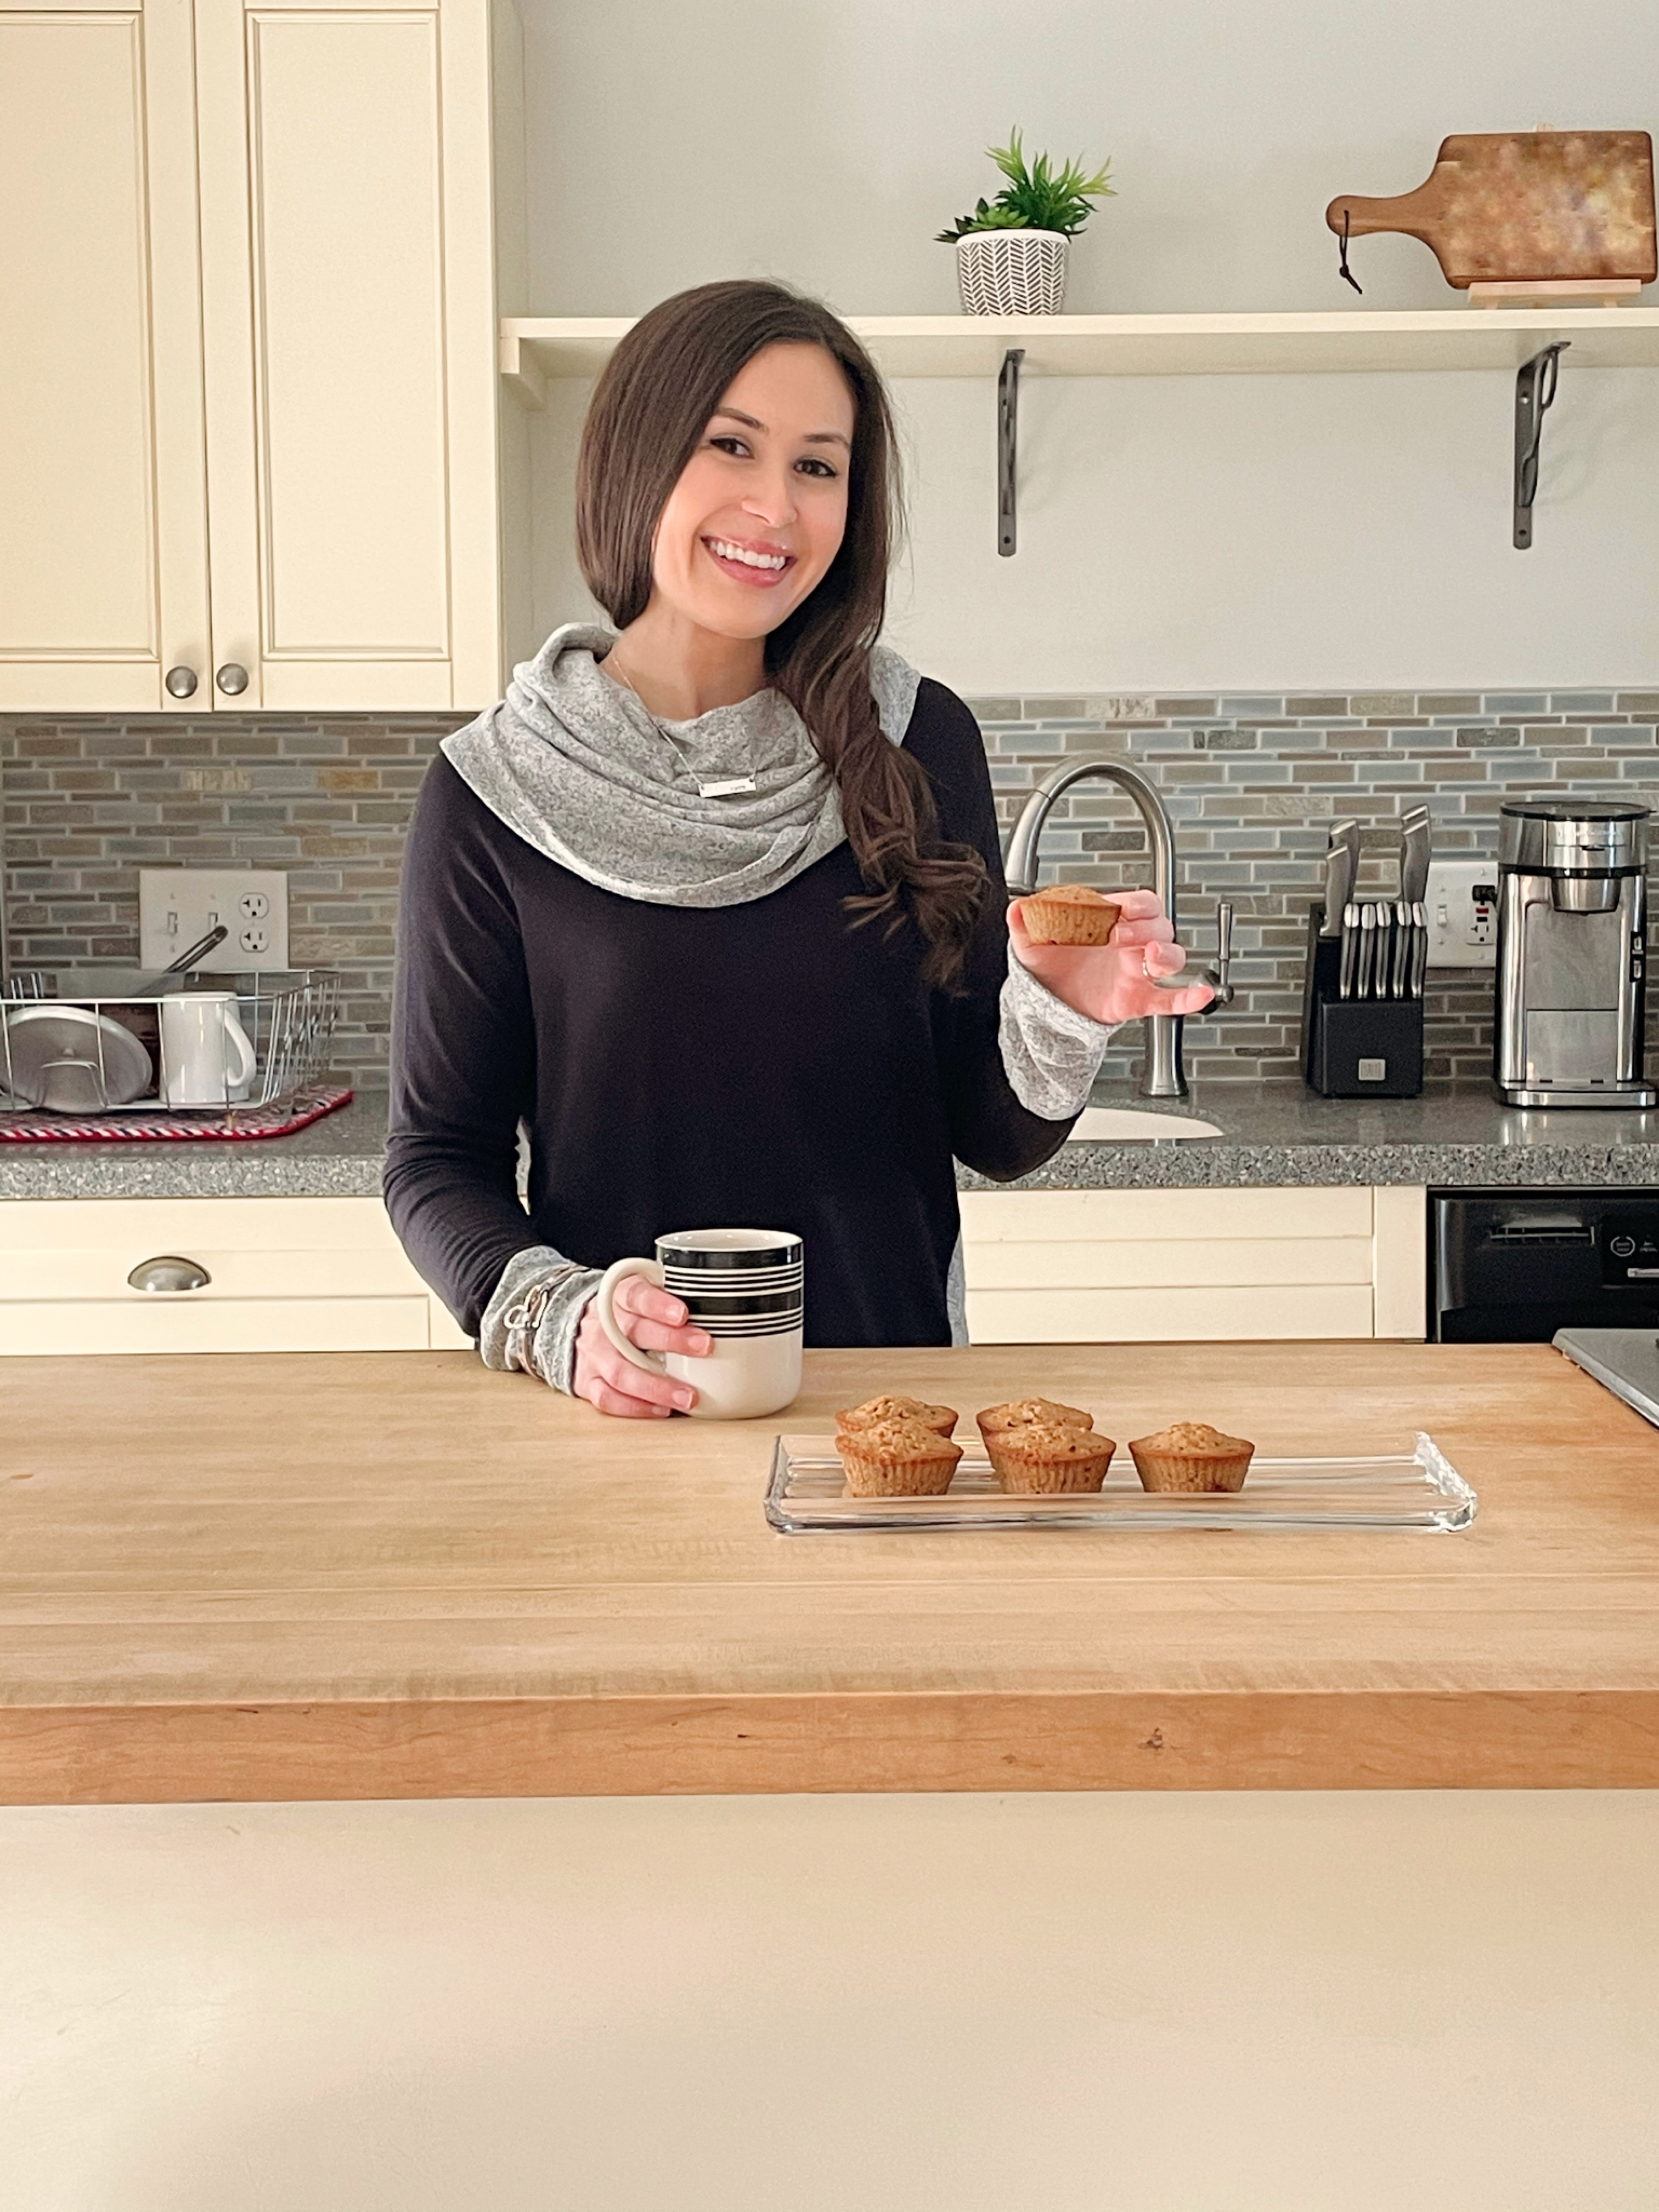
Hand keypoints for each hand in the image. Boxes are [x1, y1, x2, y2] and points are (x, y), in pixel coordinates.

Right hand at [571, 1273, 712, 1418]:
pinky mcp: (587, 1381)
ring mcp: (594, 1355)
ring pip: (621, 1371)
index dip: (658, 1304)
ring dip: (657, 1386)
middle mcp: (604, 1324)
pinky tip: (662, 1410)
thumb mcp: (645, 1294)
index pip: (636, 1295)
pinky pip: (607, 1397)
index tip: (684, 1313)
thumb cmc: (626, 1314)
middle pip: (634, 1332)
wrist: (577, 1328)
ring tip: (689, 1396)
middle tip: (705, 1348)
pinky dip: (635, 1407)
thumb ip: (676, 1296)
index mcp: (620, 1296)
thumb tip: (730, 1307)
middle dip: (671, 1341)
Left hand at [1009, 887, 1214, 1023]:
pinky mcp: (1140, 998)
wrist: (1050, 1001)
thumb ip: (1026, 922)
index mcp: (1111, 921)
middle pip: (1159, 924)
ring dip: (1167, 954)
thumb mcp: (1032, 941)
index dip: (1133, 904)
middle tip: (1119, 936)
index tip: (1117, 911)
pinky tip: (1199, 995)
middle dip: (1144, 928)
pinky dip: (1189, 998)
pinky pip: (1172, 997)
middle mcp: (1131, 943)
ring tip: (1150, 959)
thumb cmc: (1050, 963)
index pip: (1137, 902)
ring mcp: (1138, 970)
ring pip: (1171, 955)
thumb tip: (1018, 908)